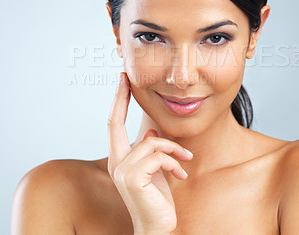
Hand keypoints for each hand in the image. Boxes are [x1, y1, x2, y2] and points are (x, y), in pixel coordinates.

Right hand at [107, 72, 193, 234]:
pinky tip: (181, 174)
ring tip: (185, 161)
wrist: (157, 226)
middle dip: (119, 97)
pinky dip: (174, 162)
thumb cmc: (156, 198)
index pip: (114, 125)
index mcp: (119, 158)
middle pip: (114, 123)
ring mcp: (122, 170)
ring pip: (151, 141)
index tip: (121, 81)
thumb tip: (150, 132)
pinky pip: (158, 156)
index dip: (117, 102)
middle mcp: (115, 162)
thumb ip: (150, 151)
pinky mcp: (133, 178)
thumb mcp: (155, 170)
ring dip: (173, 150)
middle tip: (124, 77)